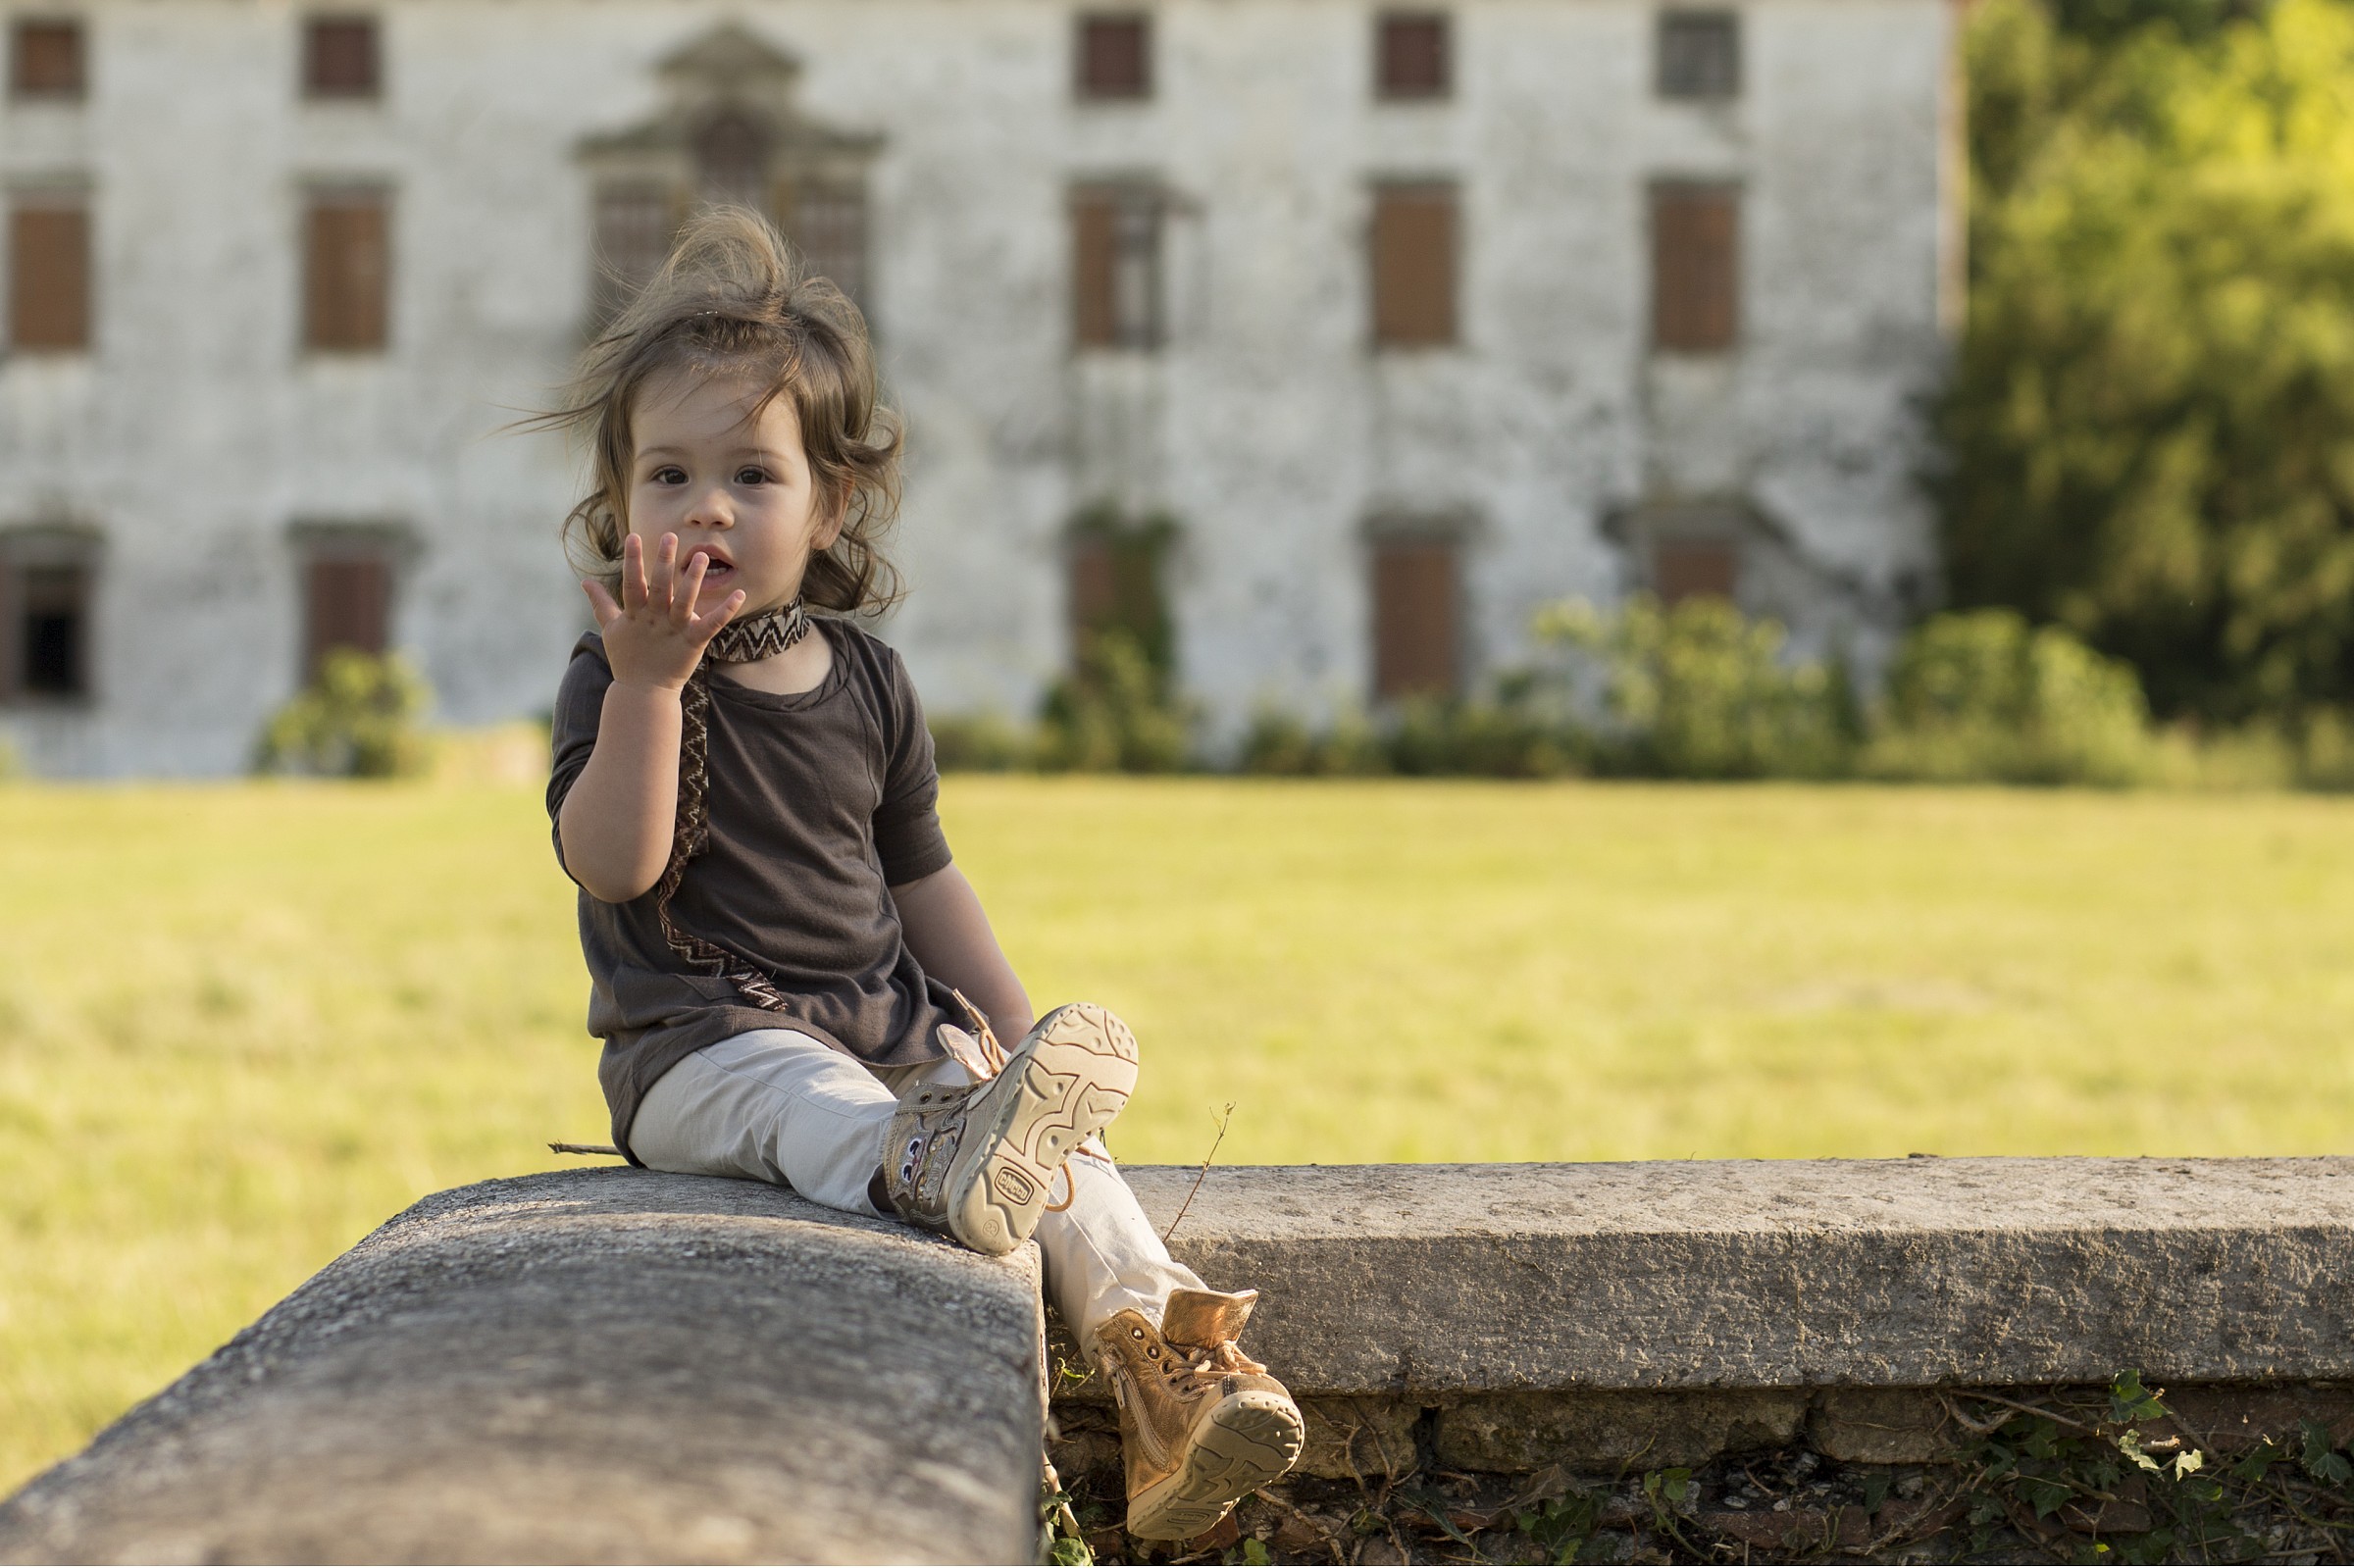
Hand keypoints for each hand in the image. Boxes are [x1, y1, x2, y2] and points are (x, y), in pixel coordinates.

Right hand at [581, 532, 745, 692]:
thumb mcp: (611, 628)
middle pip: (658, 587)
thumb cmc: (628, 657)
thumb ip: (601, 603)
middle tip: (669, 536)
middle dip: (663, 562)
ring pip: (684, 601)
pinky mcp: (693, 643)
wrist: (643, 693)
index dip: (632, 561)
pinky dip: (725, 611)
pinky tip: (740, 595)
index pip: (632, 583)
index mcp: (635, 614)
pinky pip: (711, 625)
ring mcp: (673, 630)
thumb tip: (584, 581)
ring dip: (692, 579)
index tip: (633, 537)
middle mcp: (654, 619)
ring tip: (701, 557)